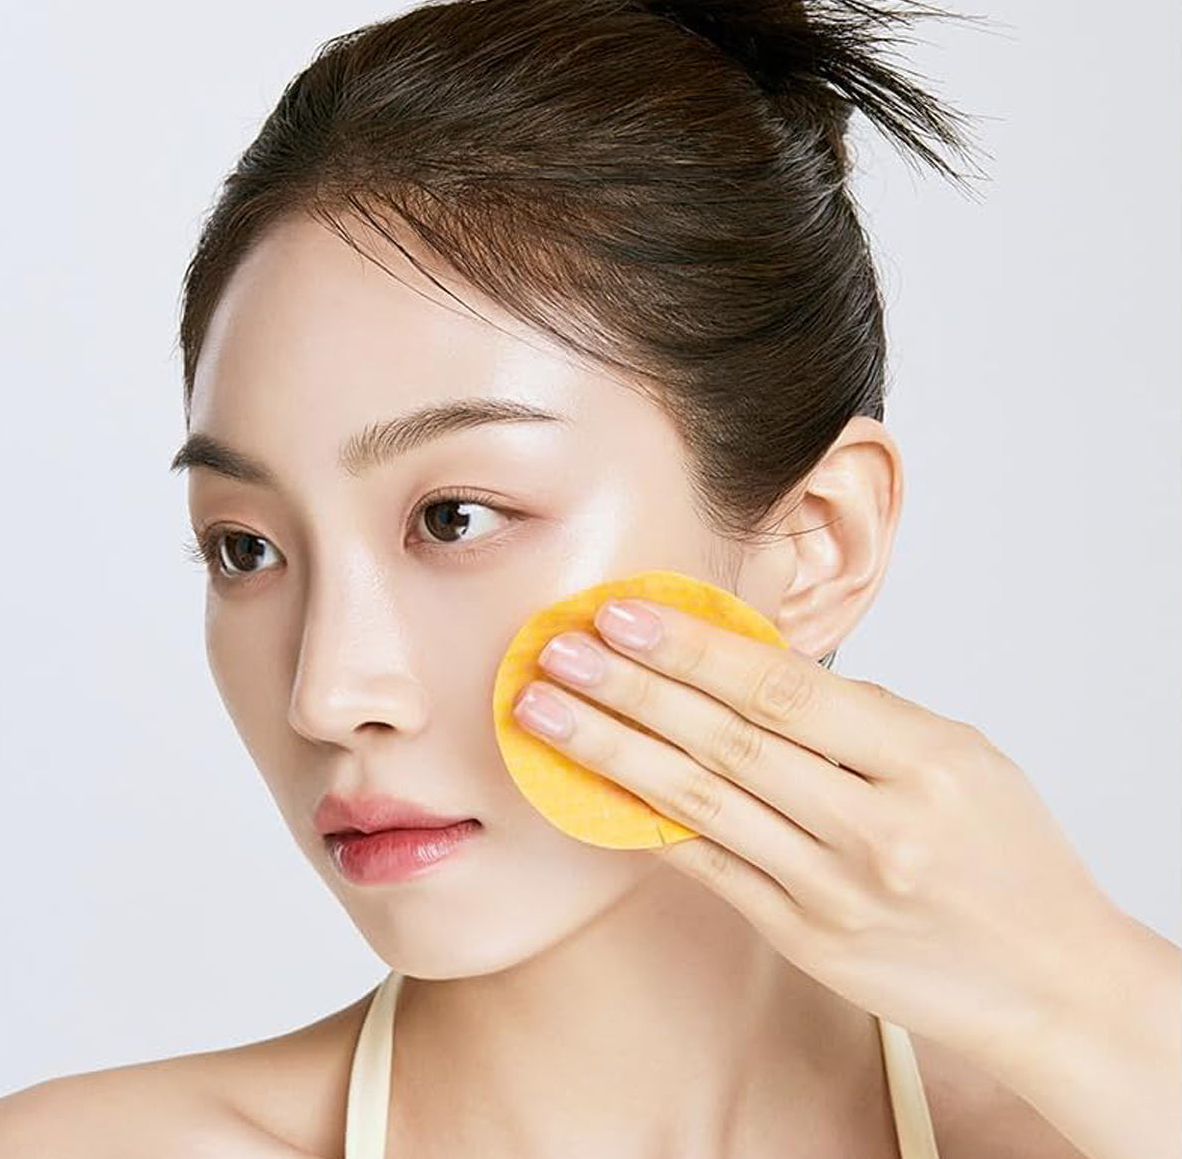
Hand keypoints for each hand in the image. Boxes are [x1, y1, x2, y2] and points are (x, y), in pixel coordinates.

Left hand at [511, 595, 1129, 1067]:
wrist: (1048, 980)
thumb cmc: (1007, 852)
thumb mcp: (959, 754)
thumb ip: (858, 712)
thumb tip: (749, 661)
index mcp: (922, 759)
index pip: (783, 689)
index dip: (694, 649)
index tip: (623, 615)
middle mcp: (874, 823)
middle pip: (727, 741)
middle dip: (631, 689)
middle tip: (557, 650)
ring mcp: (833, 888)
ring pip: (701, 803)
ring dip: (613, 751)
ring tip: (546, 711)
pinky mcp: (804, 936)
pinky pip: (709, 869)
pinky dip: (647, 823)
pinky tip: (593, 787)